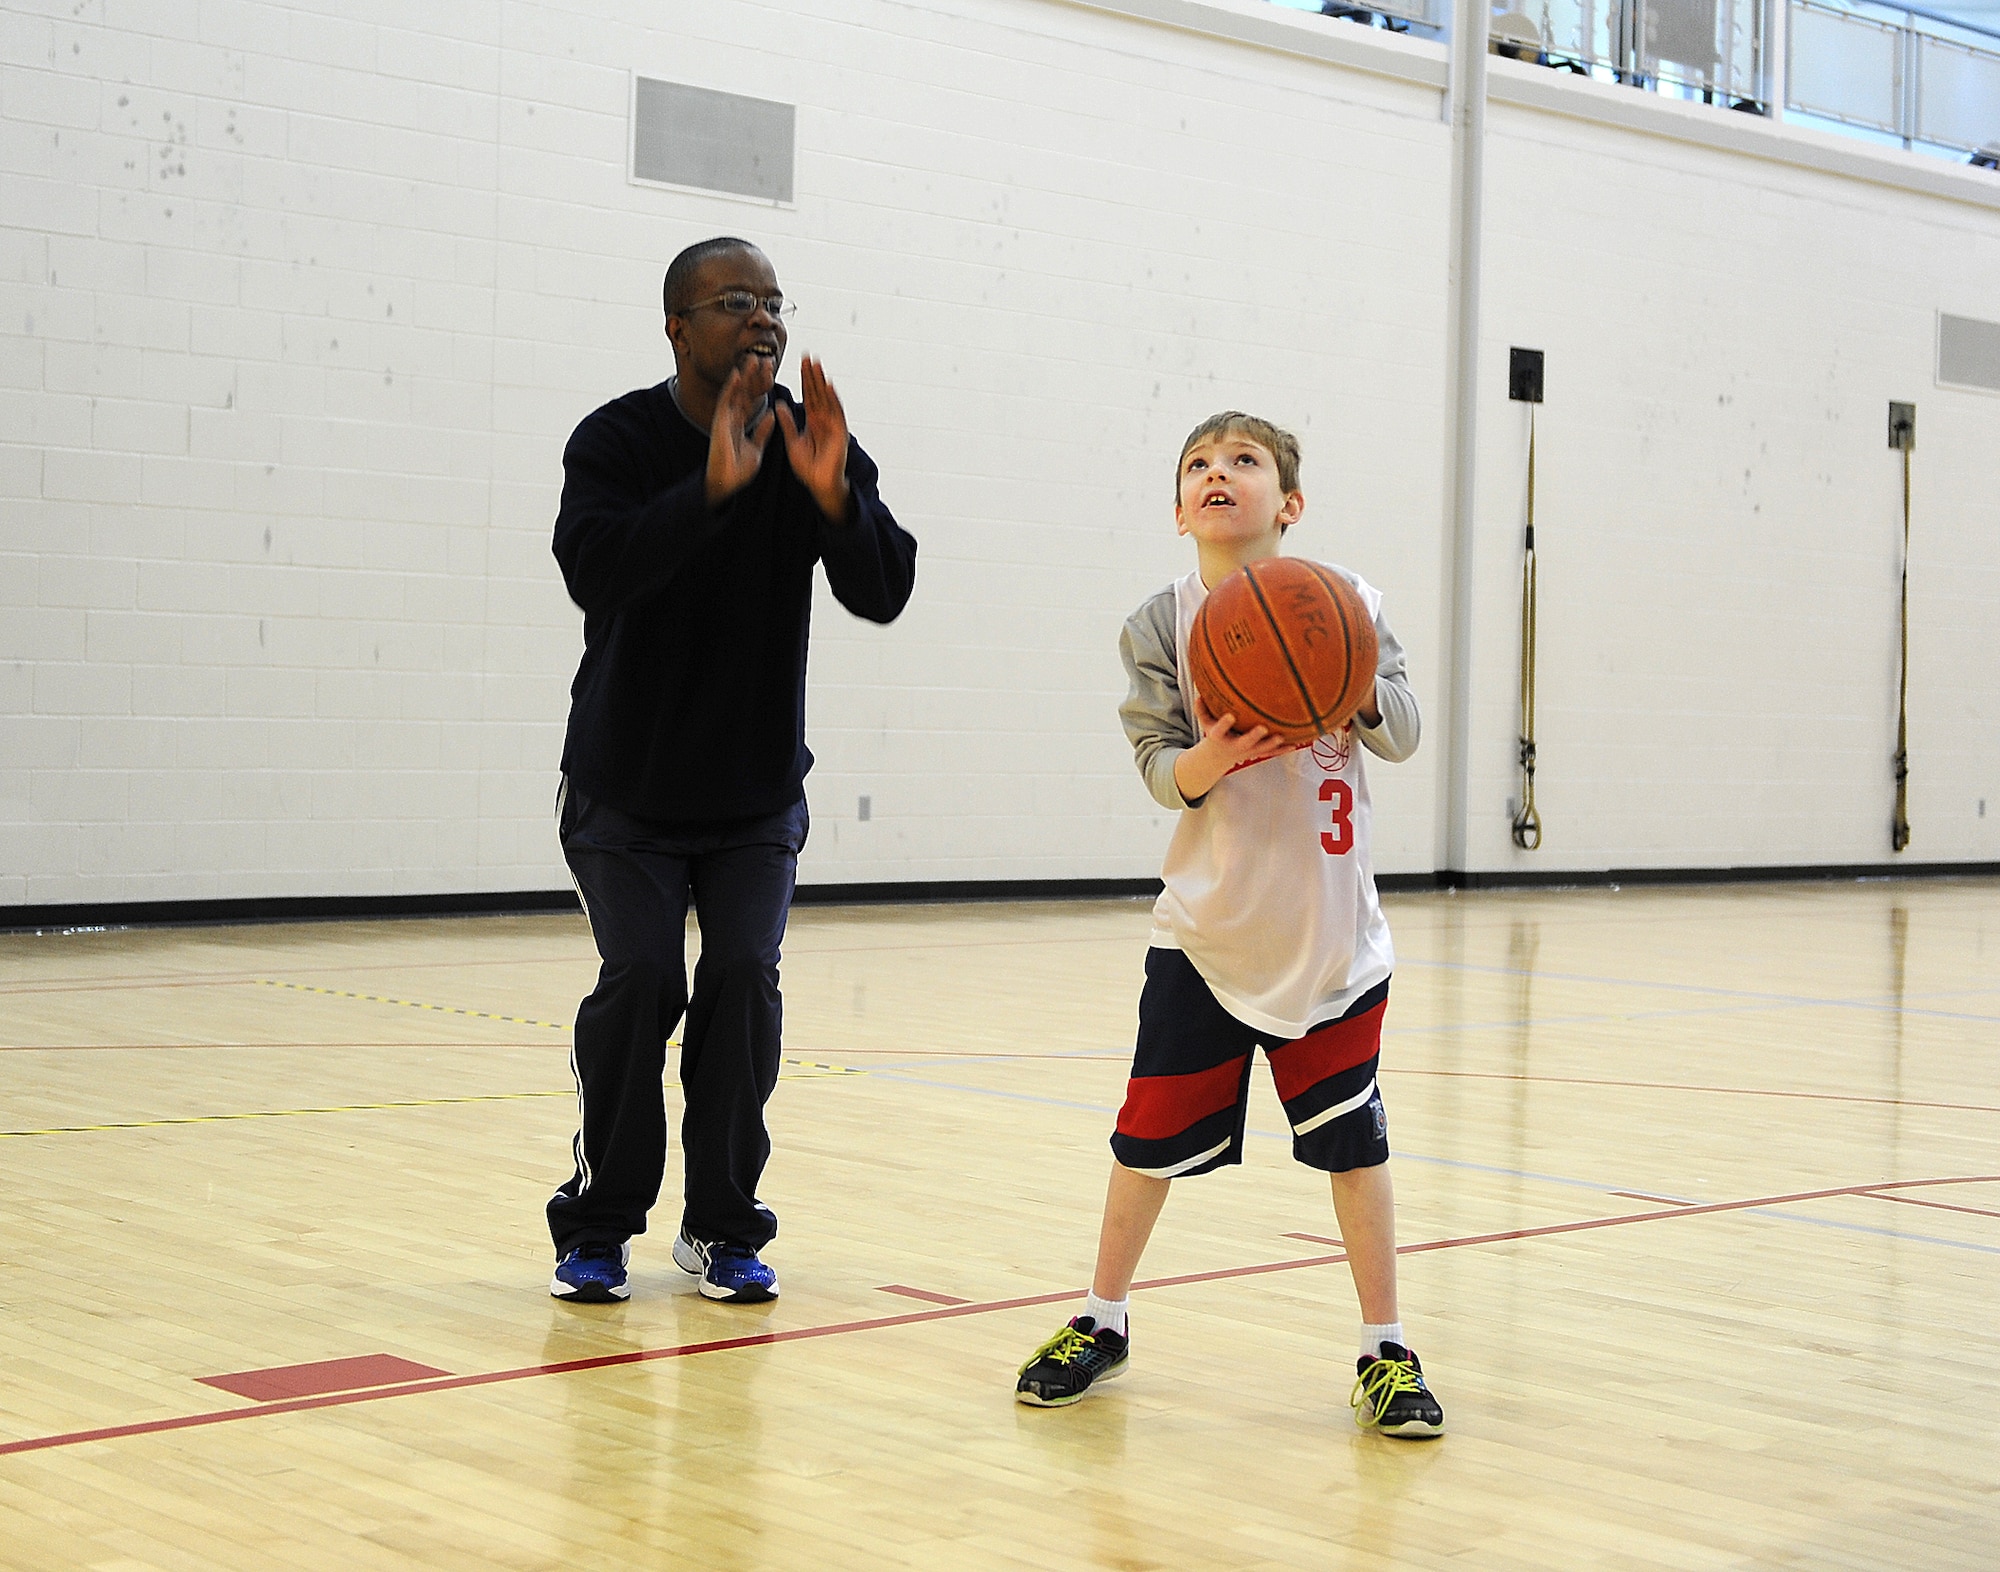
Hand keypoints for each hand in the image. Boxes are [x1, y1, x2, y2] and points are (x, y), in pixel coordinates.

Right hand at [705, 356, 776, 506]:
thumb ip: (762, 431)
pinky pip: (726, 402)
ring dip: (744, 376)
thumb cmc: (739, 469)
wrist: (728, 482)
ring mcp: (725, 418)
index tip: (771, 373)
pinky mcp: (720, 422)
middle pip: (745, 392)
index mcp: (742, 423)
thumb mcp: (756, 448)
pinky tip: (738, 374)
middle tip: (764, 359)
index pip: (753, 400)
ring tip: (753, 359)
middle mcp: (733, 417)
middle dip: (755, 376)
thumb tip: (771, 416)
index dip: (762, 386)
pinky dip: (732, 388)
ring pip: (736, 392)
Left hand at [776, 354, 851, 521]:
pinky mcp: (839, 433)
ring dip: (821, 381)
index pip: (808, 395)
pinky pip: (836, 413)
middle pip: (817, 393)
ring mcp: (833, 425)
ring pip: (826, 398)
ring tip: (817, 364)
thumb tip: (779, 405)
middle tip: (807, 355)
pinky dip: (832, 399)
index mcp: (813, 421)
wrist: (819, 484)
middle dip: (812, 374)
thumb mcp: (793, 442)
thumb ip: (788, 423)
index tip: (801, 362)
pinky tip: (828, 385)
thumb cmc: (808, 467)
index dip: (805, 379)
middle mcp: (824, 419)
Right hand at [1173, 702, 1291, 800]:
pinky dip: (1283, 749)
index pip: (1219, 730)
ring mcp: (1248, 751)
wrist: (1219, 757)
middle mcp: (1234, 746)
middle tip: (1263, 728)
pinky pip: (1272, 753)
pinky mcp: (1258, 753)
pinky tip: (1295, 745)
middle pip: (1244, 743)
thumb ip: (1202, 708)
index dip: (1224, 724)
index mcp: (1220, 737)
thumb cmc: (1214, 734)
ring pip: (1261, 749)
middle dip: (1254, 737)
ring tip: (1282, 737)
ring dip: (1271, 744)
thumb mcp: (1204, 722)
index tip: (1229, 716)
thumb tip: (1199, 691)